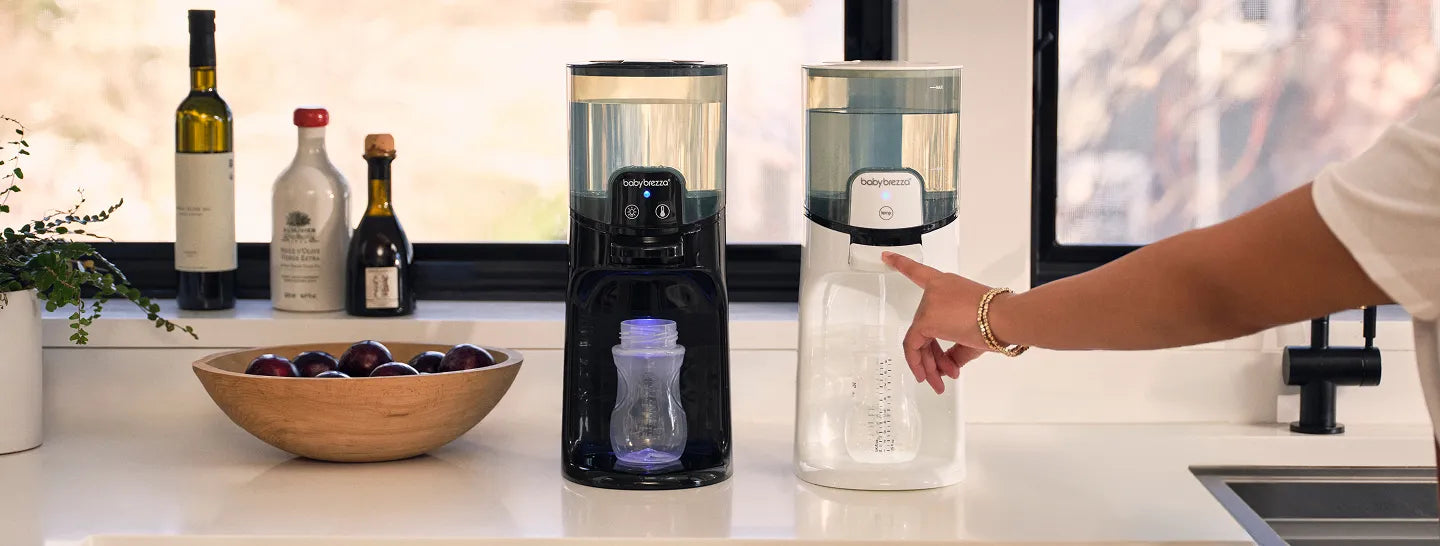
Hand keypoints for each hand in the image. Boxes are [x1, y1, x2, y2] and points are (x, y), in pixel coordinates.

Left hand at [882, 251, 998, 393]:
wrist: (1005, 318)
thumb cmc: (997, 320)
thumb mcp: (973, 333)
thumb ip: (955, 349)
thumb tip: (948, 367)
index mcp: (946, 285)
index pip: (919, 272)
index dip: (901, 263)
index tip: (887, 256)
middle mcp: (935, 290)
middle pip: (924, 327)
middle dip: (933, 355)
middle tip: (943, 374)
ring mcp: (929, 303)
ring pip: (920, 339)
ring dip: (928, 365)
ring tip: (937, 382)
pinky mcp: (926, 319)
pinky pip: (914, 345)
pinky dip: (917, 363)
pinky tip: (923, 376)